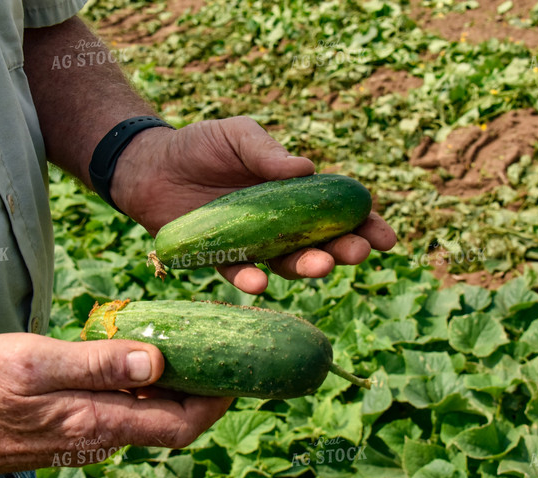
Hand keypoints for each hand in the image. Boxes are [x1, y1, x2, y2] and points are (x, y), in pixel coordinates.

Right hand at [0, 333, 229, 477]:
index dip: (216, 402)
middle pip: (171, 424)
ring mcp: (84, 438)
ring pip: (147, 419)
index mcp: (97, 422)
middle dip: (204, 393)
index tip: (238, 371)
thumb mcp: (37, 362)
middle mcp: (98, 438)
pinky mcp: (70, 431)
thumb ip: (99, 363)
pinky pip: (122, 415)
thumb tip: (159, 362)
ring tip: (191, 349)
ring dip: (175, 390)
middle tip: (223, 353)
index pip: (180, 424)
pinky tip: (142, 363)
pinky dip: (144, 392)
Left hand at [112, 116, 396, 293]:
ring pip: (286, 264)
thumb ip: (268, 152)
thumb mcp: (237, 136)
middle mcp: (278, 224)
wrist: (151, 165)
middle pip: (319, 243)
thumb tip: (308, 170)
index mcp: (292, 194)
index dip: (363, 225)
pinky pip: (238, 274)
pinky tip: (258, 281)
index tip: (386, 238)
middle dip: (343, 249)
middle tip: (356, 252)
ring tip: (320, 265)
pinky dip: (249, 280)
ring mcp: (251, 244)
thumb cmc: (200, 145)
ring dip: (306, 267)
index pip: (336, 211)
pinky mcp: (219, 258)